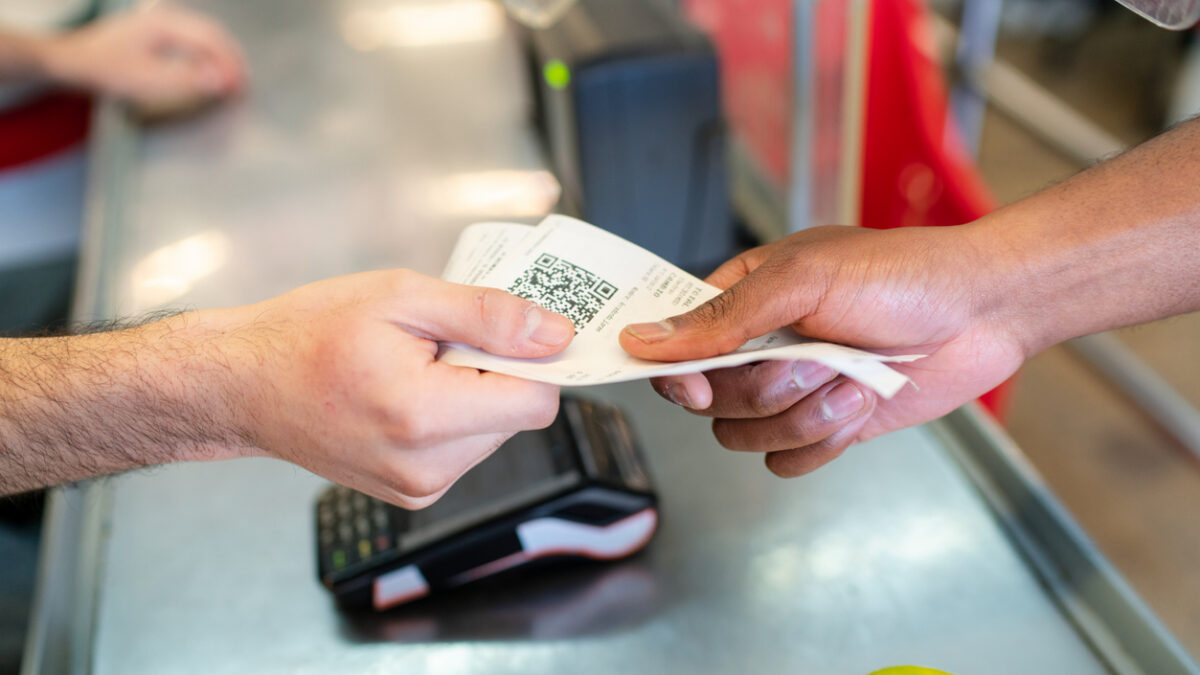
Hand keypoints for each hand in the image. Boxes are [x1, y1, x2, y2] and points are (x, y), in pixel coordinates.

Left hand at [40, 4, 244, 110]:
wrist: (75, 59)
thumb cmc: (107, 69)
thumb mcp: (147, 80)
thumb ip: (187, 79)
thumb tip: (222, 79)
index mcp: (164, 23)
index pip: (210, 40)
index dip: (230, 63)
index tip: (240, 86)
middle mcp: (165, 16)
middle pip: (211, 33)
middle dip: (231, 58)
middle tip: (243, 84)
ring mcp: (161, 20)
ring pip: (204, 34)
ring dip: (221, 55)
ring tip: (232, 78)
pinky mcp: (158, 29)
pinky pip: (193, 37)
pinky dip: (208, 53)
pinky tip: (210, 69)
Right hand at [209, 270, 573, 507]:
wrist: (242, 384)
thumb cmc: (307, 333)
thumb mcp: (402, 297)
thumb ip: (487, 317)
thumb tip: (556, 334)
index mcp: (425, 416)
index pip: (537, 401)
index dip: (530, 358)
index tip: (502, 330)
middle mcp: (426, 466)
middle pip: (518, 415)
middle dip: (493, 371)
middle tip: (436, 343)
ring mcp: (418, 487)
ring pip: (494, 431)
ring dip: (471, 393)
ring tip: (412, 367)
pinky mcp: (413, 493)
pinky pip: (465, 448)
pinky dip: (451, 416)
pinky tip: (405, 392)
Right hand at [619, 225, 1025, 476]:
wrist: (982, 312)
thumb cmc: (901, 275)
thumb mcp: (803, 278)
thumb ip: (722, 316)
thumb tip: (644, 339)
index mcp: (741, 299)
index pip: (673, 347)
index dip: (679, 375)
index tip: (702, 386)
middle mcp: (758, 347)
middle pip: (712, 403)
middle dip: (768, 389)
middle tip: (815, 357)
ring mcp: (790, 389)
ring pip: (746, 436)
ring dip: (805, 414)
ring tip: (851, 377)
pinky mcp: (823, 426)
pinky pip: (786, 461)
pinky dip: (823, 441)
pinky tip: (859, 405)